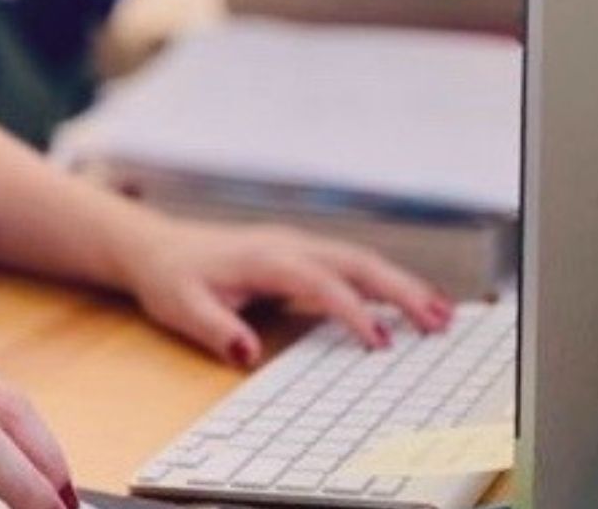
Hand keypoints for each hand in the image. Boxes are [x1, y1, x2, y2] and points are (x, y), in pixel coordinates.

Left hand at [119, 217, 451, 364]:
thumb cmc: (172, 279)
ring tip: (441, 314)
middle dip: (400, 290)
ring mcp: (297, 246)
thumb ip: (215, 329)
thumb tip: (247, 352)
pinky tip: (407, 301)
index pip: (321, 283)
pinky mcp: (300, 253)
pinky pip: (350, 264)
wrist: (157, 248)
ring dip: (401, 284)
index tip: (381, 343)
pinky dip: (383, 280)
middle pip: (356, 262)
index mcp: (265, 258)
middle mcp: (289, 246)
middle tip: (439, 322)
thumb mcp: (182, 307)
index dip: (353, 311)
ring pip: (360, 260)